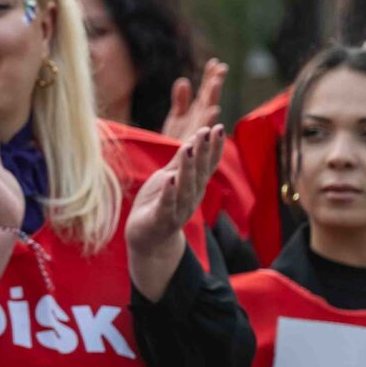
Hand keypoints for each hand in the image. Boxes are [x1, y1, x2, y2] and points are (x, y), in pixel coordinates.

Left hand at [129, 124, 224, 300]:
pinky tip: (170, 179)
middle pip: (200, 173)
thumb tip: (196, 137)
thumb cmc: (158, 203)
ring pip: (185, 188)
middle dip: (203, 152)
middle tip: (207, 131)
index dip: (214, 147)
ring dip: (188, 168)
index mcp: (194, 186)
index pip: (207, 165)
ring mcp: (177, 210)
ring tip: (188, 148)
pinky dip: (169, 193)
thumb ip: (181, 161)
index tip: (218, 128)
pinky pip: (166, 206)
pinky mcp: (160, 221)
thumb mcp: (170, 177)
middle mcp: (191, 197)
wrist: (147, 239)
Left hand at [162, 59, 227, 146]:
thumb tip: (183, 81)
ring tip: (215, 83)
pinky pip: (203, 130)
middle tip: (220, 67)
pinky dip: (209, 119)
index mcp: (198, 113)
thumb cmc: (175, 142)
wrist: (170, 166)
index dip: (210, 77)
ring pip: (208, 111)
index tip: (215, 62)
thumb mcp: (177, 118)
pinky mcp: (194, 141)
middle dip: (215, 83)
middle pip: (209, 98)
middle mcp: (201, 120)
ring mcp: (199, 130)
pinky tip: (213, 109)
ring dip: (213, 97)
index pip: (206, 92)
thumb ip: (181, 100)